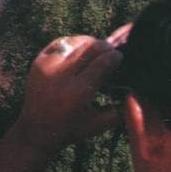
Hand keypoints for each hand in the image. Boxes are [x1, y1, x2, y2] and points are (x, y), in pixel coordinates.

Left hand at [12, 34, 122, 151]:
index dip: (114, 56)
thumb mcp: (99, 124)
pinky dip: (73, 42)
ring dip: (89, 42)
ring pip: (74, 42)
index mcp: (77, 93)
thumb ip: (120, 109)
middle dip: (104, 47)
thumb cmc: (71, 129)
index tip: (120, 56)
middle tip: (112, 51)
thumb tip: (134, 89)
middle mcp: (60, 77)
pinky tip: (81, 48)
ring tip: (98, 48)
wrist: (36, 129)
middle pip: (88, 49)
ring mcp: (46, 67)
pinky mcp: (37, 61)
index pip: (101, 64)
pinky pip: (59, 43)